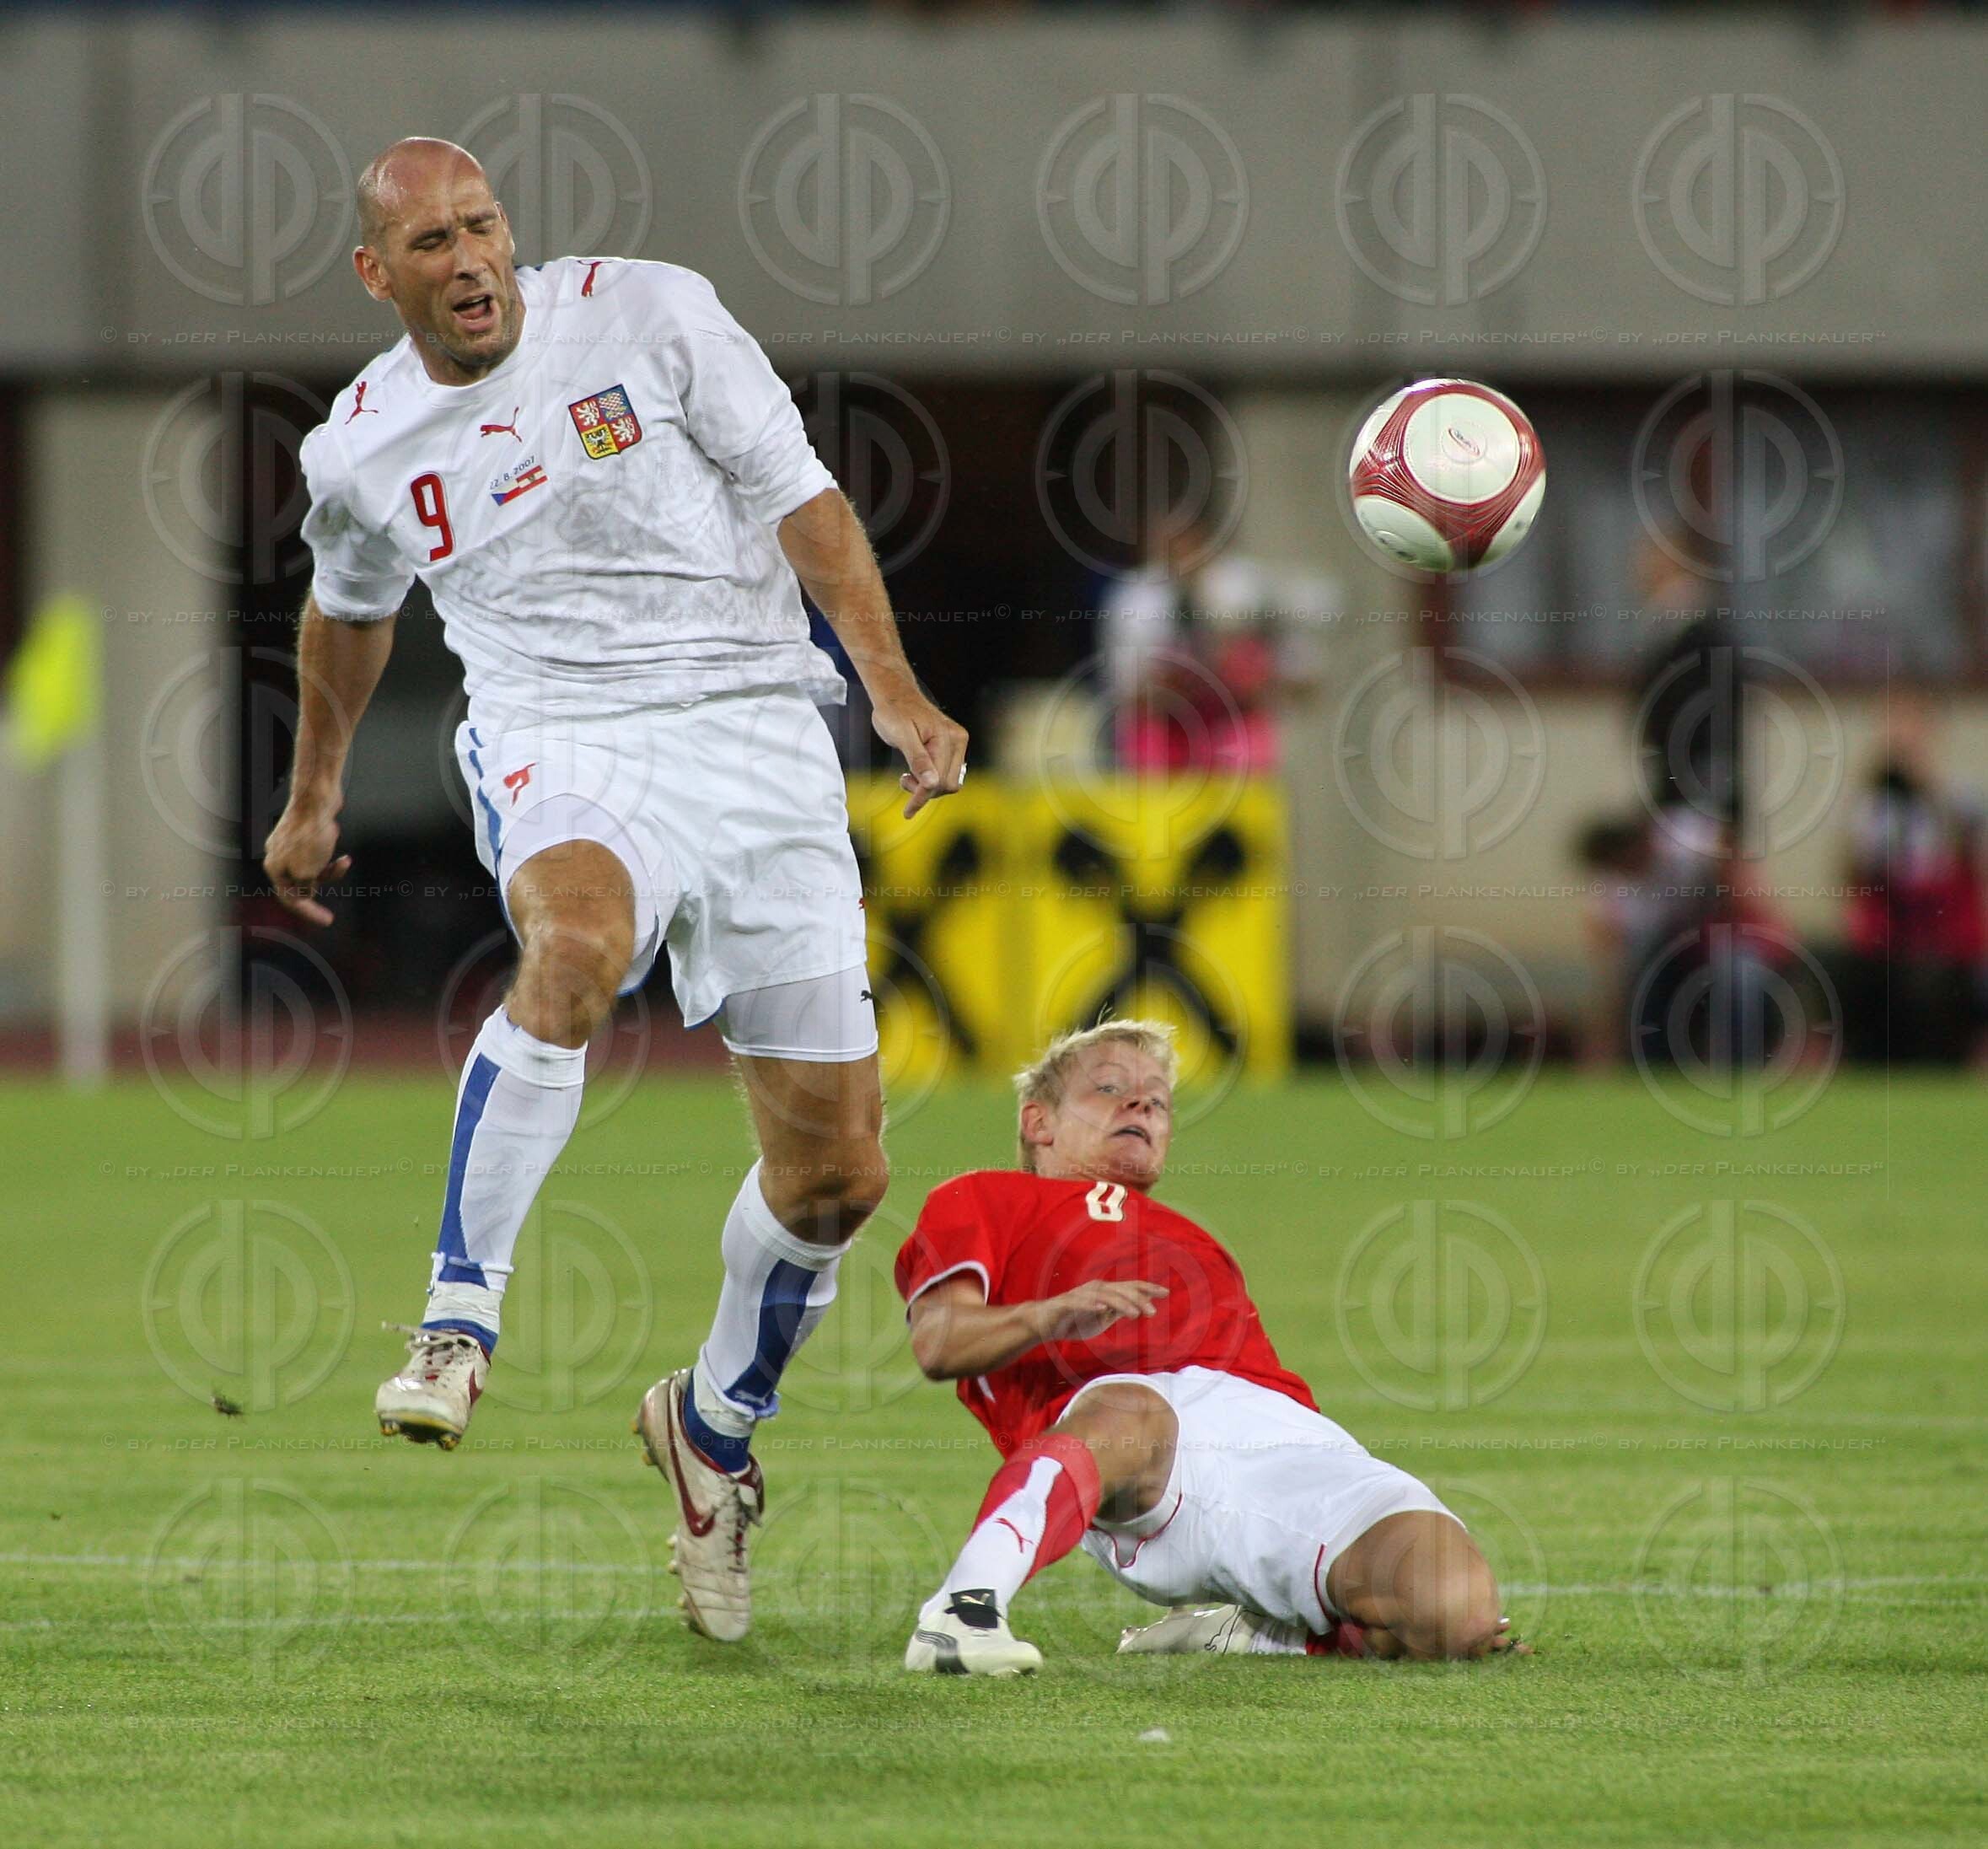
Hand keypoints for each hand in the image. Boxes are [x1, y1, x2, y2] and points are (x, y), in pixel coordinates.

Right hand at [263, 798, 350, 927]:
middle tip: (335, 882)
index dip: (308, 912)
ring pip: (312, 868)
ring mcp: (291, 845)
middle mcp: (280, 857)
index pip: (289, 899)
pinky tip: (339, 848)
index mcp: (275, 868)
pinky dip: (329, 854)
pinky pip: (318, 853)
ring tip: (341, 861)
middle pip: (300, 883)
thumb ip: (305, 887)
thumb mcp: (307, 872)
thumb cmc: (309, 833)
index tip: (326, 920)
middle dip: (321, 882)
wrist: (317, 800)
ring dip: (330, 868)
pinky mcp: (305, 834)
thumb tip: (306, 893)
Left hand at [870, 688, 967, 819]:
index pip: (938, 780)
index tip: (907, 812)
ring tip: (908, 775)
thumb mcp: (901, 736)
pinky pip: (949, 773)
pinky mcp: (954, 746)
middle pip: (947, 784)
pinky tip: (918, 772)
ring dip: (929, 786)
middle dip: (925, 790)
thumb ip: (918, 760)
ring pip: (949, 782)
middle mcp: (957, 740)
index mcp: (946, 738)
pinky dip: (933, 779)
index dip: (921, 797)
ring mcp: (958, 743)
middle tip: (903, 779)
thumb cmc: (894, 712)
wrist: (896, 695)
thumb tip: (932, 783)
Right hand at [1032, 1279, 1168, 1344]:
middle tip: (1153, 1312)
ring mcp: (1082, 1295)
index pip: (1130, 1287)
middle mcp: (1096, 1289)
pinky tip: (1103, 1309)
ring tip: (1135, 1314)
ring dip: (1121, 1304)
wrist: (1045, 1323)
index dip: (1148, 1288)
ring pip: (1106, 1297)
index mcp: (1106, 1292)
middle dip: (1138, 1300)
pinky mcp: (1068, 1304)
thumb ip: (1118, 1311)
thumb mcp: (1102, 1318)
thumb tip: (1138, 1307)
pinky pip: (1082, 1303)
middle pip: (1121, 1291)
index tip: (1166, 1292)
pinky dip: (1093, 1305)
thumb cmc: (1074, 1320)